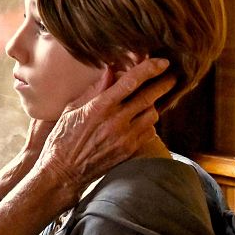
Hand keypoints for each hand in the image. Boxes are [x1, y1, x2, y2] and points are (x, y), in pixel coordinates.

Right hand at [34, 57, 174, 196]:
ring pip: (152, 114)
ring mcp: (125, 138)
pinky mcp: (130, 151)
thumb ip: (94, 90)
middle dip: (163, 84)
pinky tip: (140, 120)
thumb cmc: (63, 138)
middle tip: (172, 76)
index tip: (162, 61)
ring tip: (148, 100)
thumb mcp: (73, 109)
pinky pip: (149, 132)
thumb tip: (111, 71)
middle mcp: (116, 122)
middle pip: (149, 97)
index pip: (130, 82)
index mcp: (100, 107)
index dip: (148, 69)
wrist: (64, 172)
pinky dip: (148, 123)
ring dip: (153, 104)